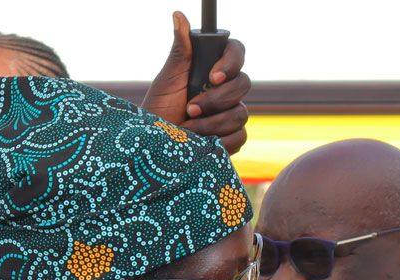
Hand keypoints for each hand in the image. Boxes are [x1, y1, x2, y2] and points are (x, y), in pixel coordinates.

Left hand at [141, 12, 251, 153]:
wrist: (155, 144)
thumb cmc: (158, 109)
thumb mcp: (168, 78)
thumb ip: (181, 49)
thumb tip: (178, 15)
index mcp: (212, 70)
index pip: (236, 53)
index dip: (230, 63)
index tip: (212, 76)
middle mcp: (225, 90)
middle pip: (243, 84)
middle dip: (216, 99)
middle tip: (190, 107)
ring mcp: (231, 114)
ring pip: (241, 113)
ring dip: (212, 122)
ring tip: (188, 127)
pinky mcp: (232, 137)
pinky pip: (240, 136)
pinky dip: (220, 140)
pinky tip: (201, 142)